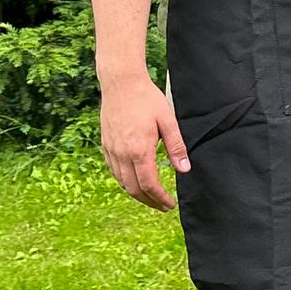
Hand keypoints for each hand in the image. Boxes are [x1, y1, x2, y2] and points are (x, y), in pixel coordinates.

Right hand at [99, 71, 188, 210]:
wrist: (121, 83)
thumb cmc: (147, 99)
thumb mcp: (168, 120)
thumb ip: (176, 147)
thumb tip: (184, 169)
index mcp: (139, 150)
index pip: (149, 184)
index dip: (160, 198)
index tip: (170, 204)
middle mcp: (122, 154)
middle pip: (134, 189)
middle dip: (149, 201)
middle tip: (163, 206)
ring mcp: (111, 151)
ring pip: (122, 183)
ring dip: (137, 194)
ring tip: (151, 197)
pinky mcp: (106, 146)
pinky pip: (114, 172)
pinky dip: (125, 182)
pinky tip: (134, 182)